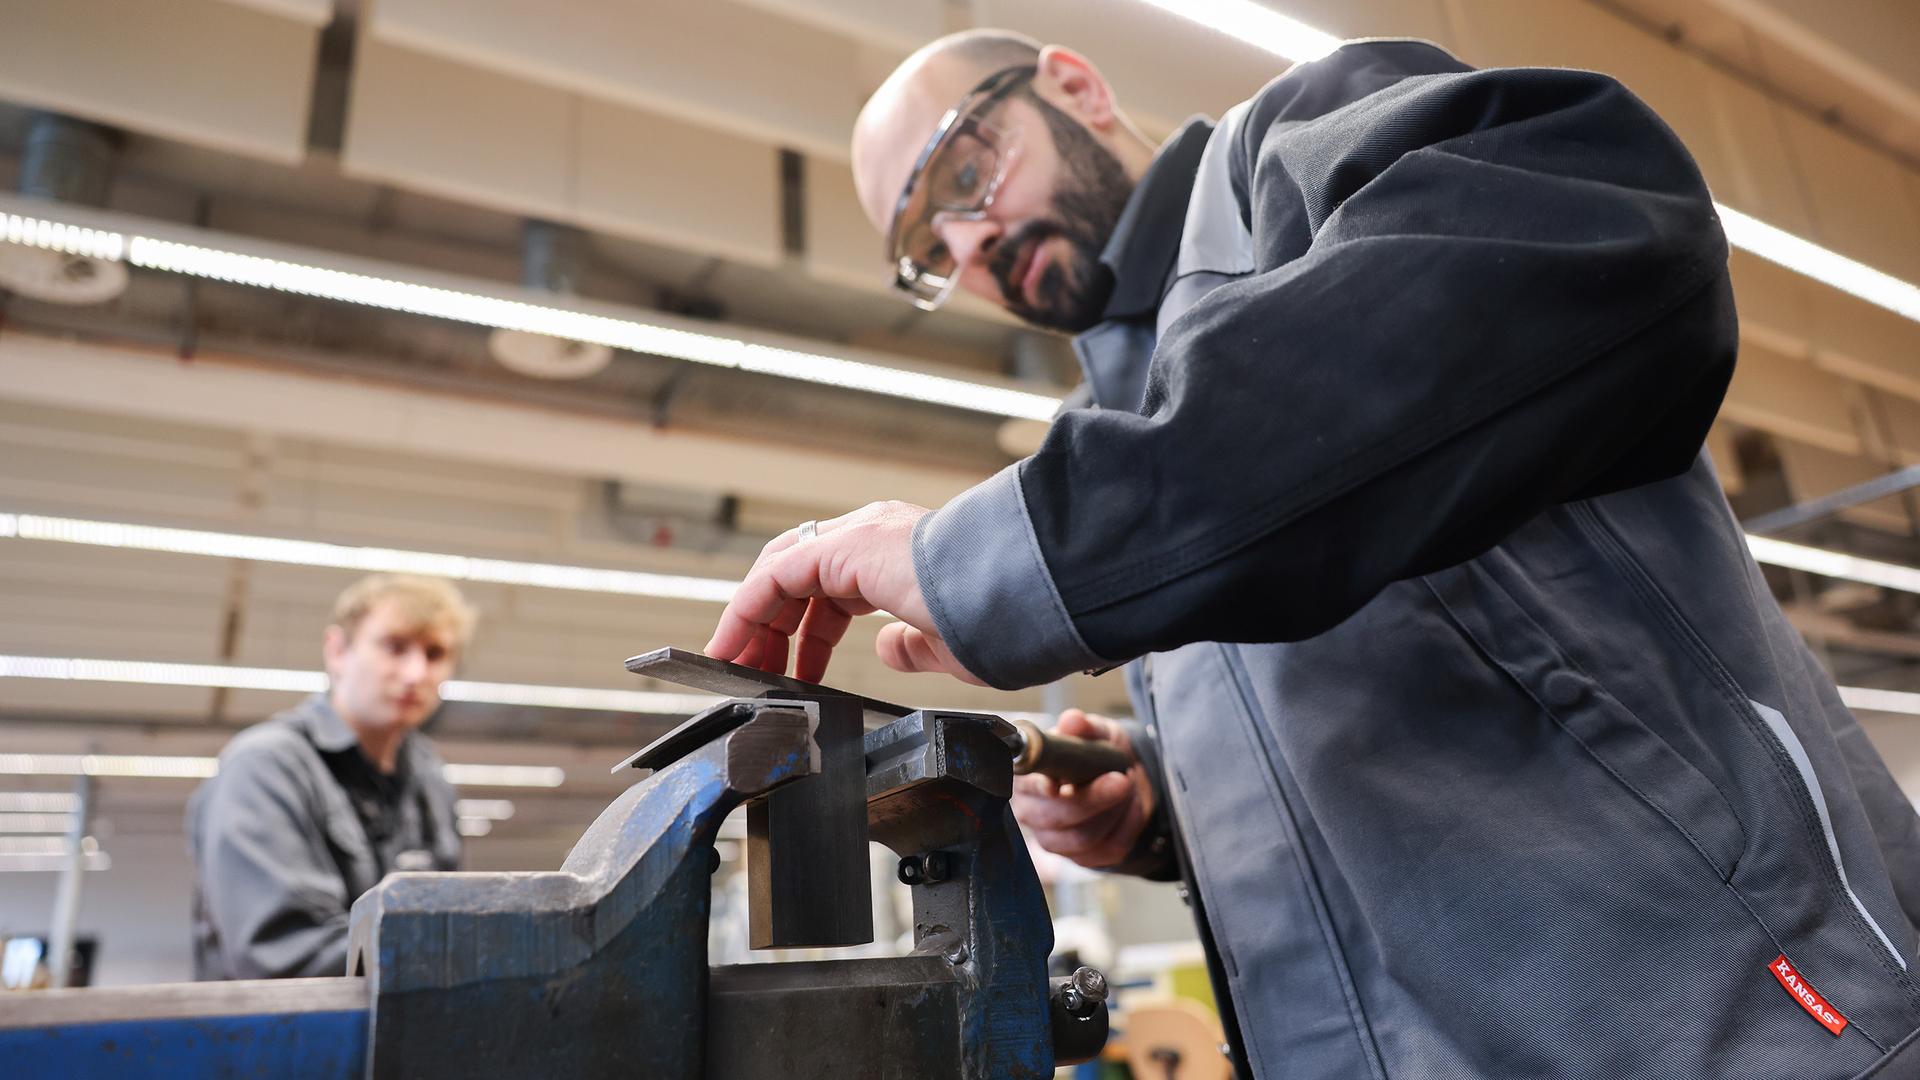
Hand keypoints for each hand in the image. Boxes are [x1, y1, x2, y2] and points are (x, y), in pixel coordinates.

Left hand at [703, 501, 983, 684]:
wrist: (1019, 595)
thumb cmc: (1000, 620)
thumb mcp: (946, 644)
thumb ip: (912, 644)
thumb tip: (886, 647)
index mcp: (899, 556)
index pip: (830, 586)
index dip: (805, 631)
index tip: (792, 671)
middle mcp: (874, 536)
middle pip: (798, 579)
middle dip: (773, 629)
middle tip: (759, 674)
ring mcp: (858, 536)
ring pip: (780, 573)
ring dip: (754, 622)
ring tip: (736, 666)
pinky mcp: (844, 548)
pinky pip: (775, 577)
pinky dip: (747, 610)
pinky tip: (734, 645)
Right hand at [1011, 710, 1153, 868]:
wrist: (1123, 779)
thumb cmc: (1097, 755)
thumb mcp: (1096, 733)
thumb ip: (1083, 727)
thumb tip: (1072, 720)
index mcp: (1026, 777)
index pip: (1028, 787)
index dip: (1042, 788)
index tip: (1058, 786)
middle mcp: (1032, 811)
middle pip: (1054, 818)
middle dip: (1093, 800)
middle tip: (1122, 779)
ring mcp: (1054, 839)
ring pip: (1082, 837)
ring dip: (1113, 812)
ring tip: (1128, 788)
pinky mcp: (1080, 858)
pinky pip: (1106, 850)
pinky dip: (1127, 826)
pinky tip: (1132, 806)